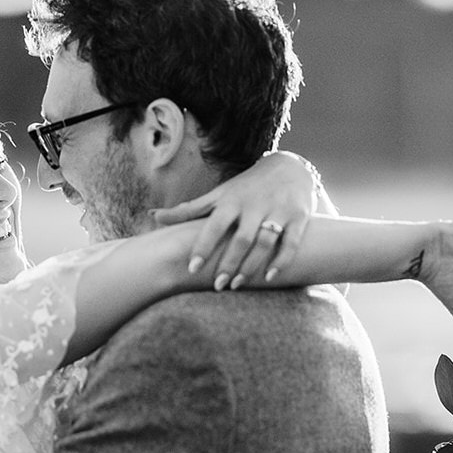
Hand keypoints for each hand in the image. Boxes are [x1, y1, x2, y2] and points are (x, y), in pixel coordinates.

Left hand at [152, 150, 328, 289]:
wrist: (289, 167)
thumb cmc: (245, 187)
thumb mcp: (219, 195)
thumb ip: (188, 210)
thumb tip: (153, 217)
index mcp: (232, 200)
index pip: (214, 225)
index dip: (203, 247)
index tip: (191, 268)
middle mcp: (254, 205)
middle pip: (240, 238)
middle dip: (228, 263)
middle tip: (217, 285)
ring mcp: (278, 211)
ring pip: (265, 242)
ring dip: (251, 265)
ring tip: (237, 284)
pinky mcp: (299, 217)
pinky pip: (292, 242)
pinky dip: (282, 260)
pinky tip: (270, 277)